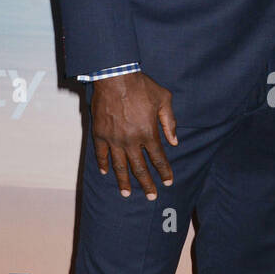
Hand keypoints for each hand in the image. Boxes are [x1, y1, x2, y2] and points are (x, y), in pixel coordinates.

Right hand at [90, 71, 176, 196]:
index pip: (158, 159)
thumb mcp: (164, 99)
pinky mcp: (99, 133)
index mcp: (148, 133)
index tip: (168, 182)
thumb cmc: (142, 86)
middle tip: (152, 196)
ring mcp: (114, 139)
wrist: (115, 76)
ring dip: (124, 181)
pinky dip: (103, 164)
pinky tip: (106, 172)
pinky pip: (101, 153)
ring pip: (120, 166)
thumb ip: (170, 122)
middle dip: (147, 184)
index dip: (164, 172)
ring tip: (126, 193)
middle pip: (140, 168)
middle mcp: (131, 140)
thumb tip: (175, 141)